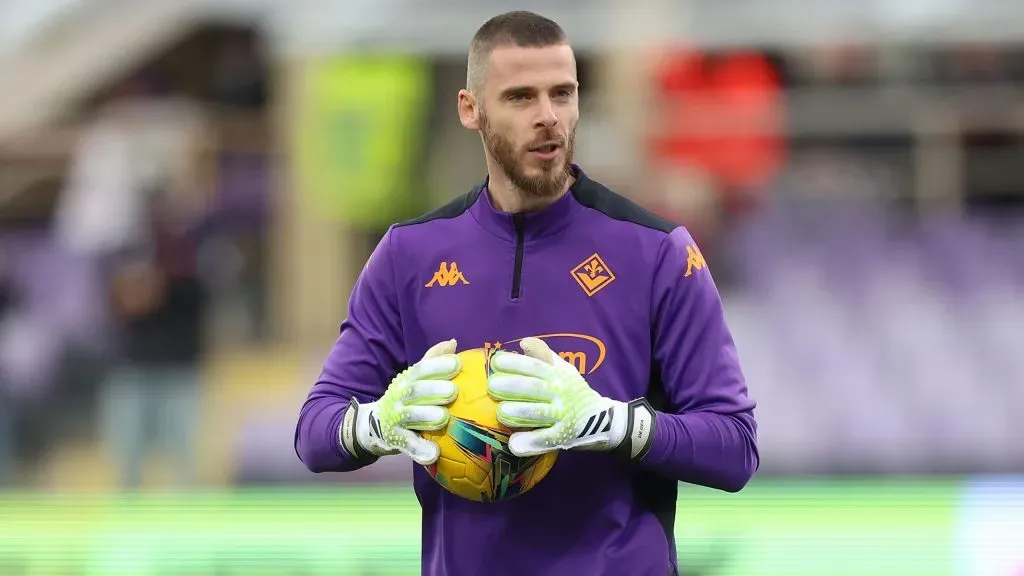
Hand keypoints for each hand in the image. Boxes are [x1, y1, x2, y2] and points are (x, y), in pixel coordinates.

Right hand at [340, 339, 459, 464]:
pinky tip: (433, 454)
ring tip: (443, 417)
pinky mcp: (394, 440)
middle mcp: (398, 397)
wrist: (372, 425)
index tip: (457, 364)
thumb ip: (432, 360)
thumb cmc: (406, 399)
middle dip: (434, 390)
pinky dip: (419, 450)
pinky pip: (407, 445)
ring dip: (426, 416)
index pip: (420, 369)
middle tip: (453, 392)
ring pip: (409, 416)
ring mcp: (394, 419)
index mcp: (406, 380)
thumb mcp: (415, 379)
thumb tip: (453, 342)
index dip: (438, 365)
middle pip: (415, 391)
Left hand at [487, 337, 654, 459]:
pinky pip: (547, 440)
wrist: (605, 420)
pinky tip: (514, 444)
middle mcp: (561, 393)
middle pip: (535, 388)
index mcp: (558, 376)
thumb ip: (544, 356)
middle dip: (513, 386)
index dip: (516, 363)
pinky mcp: (565, 437)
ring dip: (520, 412)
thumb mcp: (564, 370)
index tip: (496, 362)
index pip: (536, 367)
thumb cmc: (575, 393)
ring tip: (501, 413)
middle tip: (492, 386)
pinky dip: (531, 442)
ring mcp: (564, 416)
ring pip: (540, 413)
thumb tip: (524, 342)